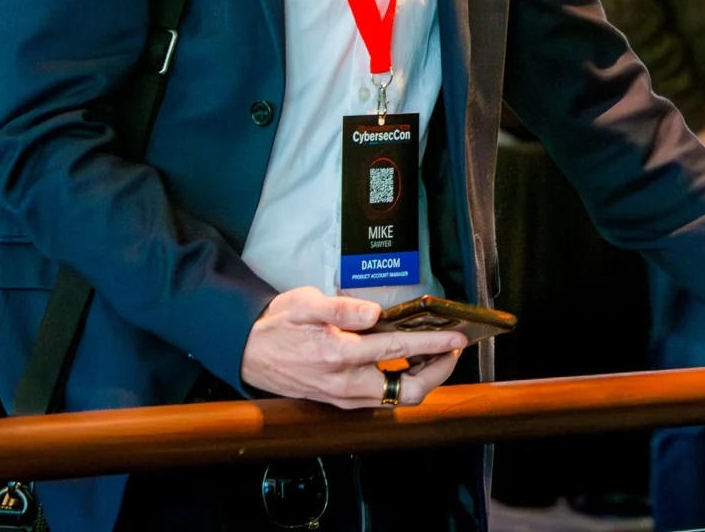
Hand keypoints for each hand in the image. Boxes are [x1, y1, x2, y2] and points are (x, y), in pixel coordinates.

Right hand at [239, 287, 465, 408]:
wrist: (246, 351)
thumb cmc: (278, 324)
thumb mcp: (305, 304)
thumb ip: (342, 307)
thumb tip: (374, 312)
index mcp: (339, 354)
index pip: (399, 348)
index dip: (434, 343)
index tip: (457, 338)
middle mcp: (345, 382)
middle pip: (408, 390)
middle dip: (438, 371)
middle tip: (452, 349)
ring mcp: (343, 396)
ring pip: (397, 398)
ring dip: (423, 377)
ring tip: (436, 352)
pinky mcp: (340, 400)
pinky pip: (382, 399)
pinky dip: (402, 381)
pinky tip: (409, 361)